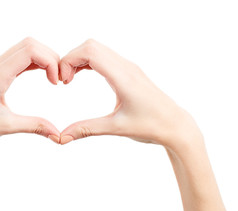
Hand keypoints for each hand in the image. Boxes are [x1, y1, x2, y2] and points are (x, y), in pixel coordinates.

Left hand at [0, 37, 60, 153]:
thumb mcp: (7, 127)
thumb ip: (34, 126)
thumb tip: (58, 134)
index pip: (30, 50)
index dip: (50, 62)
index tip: (56, 83)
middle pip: (30, 44)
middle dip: (50, 57)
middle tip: (58, 79)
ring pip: (24, 48)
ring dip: (42, 58)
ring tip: (53, 77)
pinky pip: (18, 58)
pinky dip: (34, 62)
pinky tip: (42, 75)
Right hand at [59, 39, 202, 148]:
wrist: (175, 126)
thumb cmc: (151, 126)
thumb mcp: (116, 128)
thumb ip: (87, 129)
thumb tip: (62, 138)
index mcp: (123, 77)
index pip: (90, 52)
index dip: (69, 61)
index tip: (62, 82)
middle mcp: (126, 67)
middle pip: (91, 45)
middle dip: (71, 58)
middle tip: (63, 81)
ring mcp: (129, 67)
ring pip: (97, 49)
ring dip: (79, 59)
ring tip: (69, 80)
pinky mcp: (129, 72)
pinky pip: (104, 57)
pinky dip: (88, 62)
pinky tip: (81, 76)